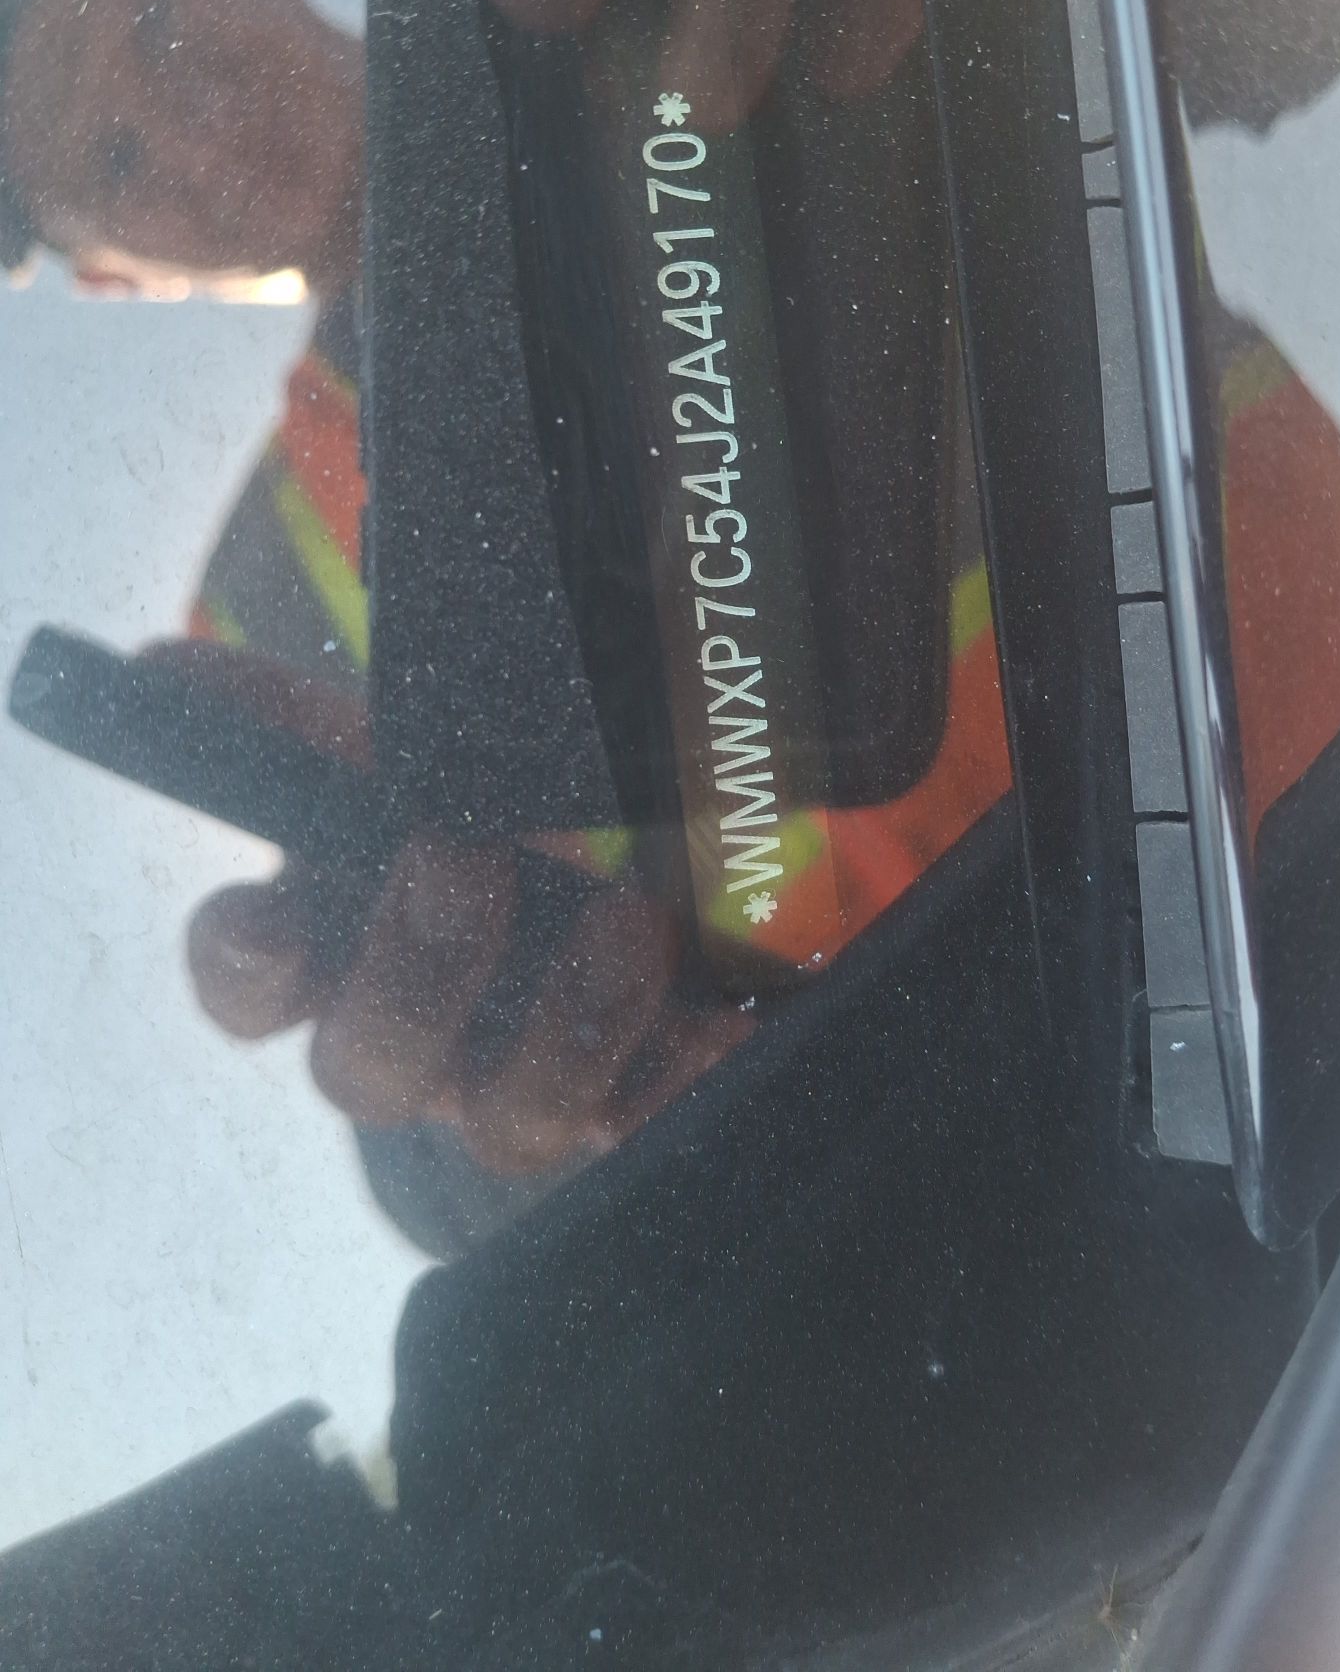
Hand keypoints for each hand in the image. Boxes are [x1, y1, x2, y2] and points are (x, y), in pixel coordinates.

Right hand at [162, 643, 750, 1172]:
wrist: (602, 876)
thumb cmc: (469, 819)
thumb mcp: (385, 752)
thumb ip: (285, 716)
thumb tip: (158, 675)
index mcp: (334, 955)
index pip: (248, 990)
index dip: (244, 965)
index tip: (266, 910)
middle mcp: (416, 1048)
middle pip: (370, 1071)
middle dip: (412, 971)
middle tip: (460, 860)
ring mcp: (516, 1090)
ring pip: (509, 1120)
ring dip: (562, 1021)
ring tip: (623, 921)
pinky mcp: (625, 1105)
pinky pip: (648, 1125)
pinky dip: (683, 1079)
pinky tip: (720, 1029)